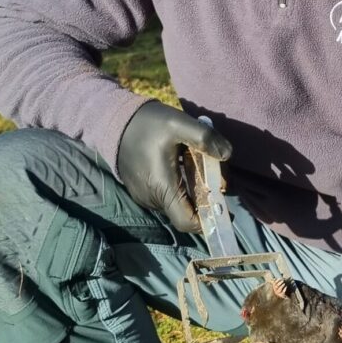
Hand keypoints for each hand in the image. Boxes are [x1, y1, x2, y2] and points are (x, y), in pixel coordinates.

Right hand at [117, 100, 231, 231]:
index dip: (207, 220)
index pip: (187, 222)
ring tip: (198, 165)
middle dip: (205, 199)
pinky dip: (179, 188)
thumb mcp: (180, 123)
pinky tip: (182, 165)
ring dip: (192, 192)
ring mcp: (143, 196)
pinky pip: (165, 197)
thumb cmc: (149, 123)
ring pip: (176, 204)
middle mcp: (151, 198)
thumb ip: (205, 138)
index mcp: (162, 187)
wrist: (115, 120)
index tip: (223, 209)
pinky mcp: (140, 190)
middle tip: (216, 175)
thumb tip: (227, 154)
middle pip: (186, 212)